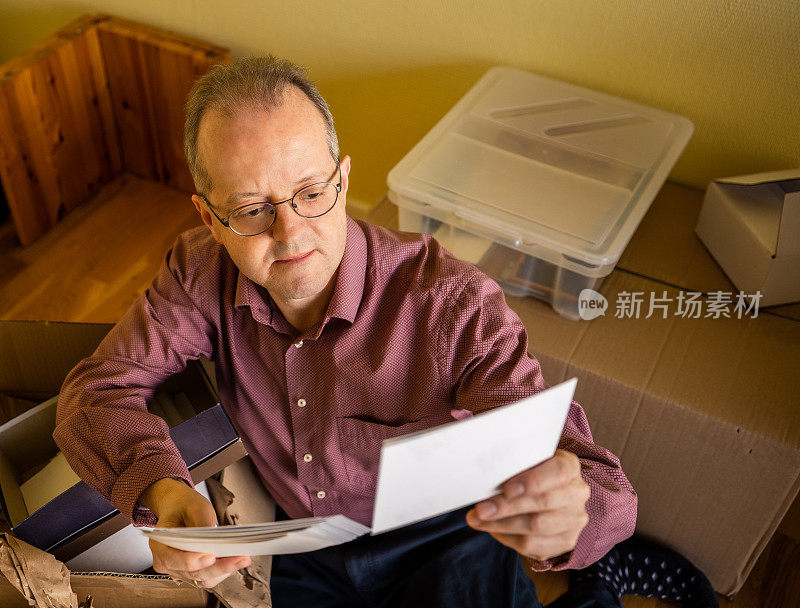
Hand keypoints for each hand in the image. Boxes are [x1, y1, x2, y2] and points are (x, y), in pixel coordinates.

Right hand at [139, 478, 250, 587]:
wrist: (179, 507)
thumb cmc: (185, 506)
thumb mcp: (195, 508)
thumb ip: (202, 525)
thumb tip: (215, 543)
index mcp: (159, 544)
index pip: (173, 559)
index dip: (192, 560)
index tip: (211, 556)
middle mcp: (165, 562)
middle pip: (192, 573)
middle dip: (218, 567)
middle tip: (240, 558)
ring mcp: (178, 570)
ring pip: (202, 579)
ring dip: (223, 571)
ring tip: (242, 559)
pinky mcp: (191, 573)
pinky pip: (207, 578)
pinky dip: (221, 571)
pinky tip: (235, 560)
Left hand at [466, 449, 589, 561]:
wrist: (548, 492)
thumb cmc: (530, 473)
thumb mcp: (525, 462)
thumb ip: (512, 467)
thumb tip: (484, 480)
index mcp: (570, 466)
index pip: (558, 472)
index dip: (533, 481)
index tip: (507, 489)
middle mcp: (577, 493)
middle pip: (544, 502)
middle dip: (508, 507)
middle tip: (481, 509)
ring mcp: (575, 519)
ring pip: (537, 527)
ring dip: (502, 525)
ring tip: (478, 520)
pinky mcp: (566, 541)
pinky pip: (534, 546)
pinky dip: (508, 538)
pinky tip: (493, 530)